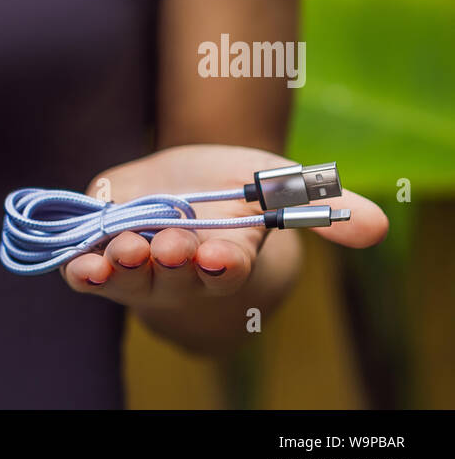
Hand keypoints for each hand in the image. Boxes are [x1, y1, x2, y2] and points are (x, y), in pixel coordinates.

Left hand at [59, 145, 387, 345]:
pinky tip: (79, 266)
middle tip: (171, 245)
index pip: (229, 267)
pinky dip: (82, 272)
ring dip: (123, 268)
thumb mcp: (283, 186)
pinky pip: (88, 274)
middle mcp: (181, 272)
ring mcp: (138, 268)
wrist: (184, 180)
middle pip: (177, 275)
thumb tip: (378, 228)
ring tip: (124, 251)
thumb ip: (325, 207)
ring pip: (129, 278)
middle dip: (173, 261)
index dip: (223, 263)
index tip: (222, 254)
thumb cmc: (240, 188)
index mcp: (228, 257)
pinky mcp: (100, 255)